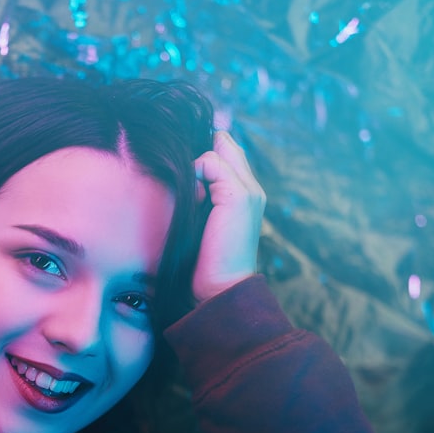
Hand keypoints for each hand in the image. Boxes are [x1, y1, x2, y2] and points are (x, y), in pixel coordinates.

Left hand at [191, 130, 266, 301]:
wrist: (220, 286)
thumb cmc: (204, 260)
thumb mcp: (199, 221)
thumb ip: (199, 194)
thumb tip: (185, 171)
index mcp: (244, 194)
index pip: (228, 154)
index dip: (205, 151)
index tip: (184, 168)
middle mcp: (251, 188)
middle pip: (225, 146)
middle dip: (199, 152)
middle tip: (182, 175)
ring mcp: (248, 190)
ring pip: (217, 151)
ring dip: (194, 167)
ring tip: (190, 197)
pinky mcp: (239, 195)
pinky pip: (211, 162)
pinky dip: (194, 172)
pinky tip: (192, 197)